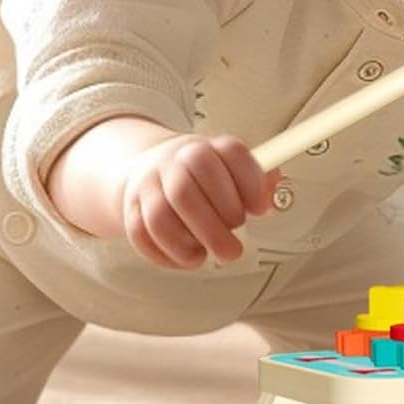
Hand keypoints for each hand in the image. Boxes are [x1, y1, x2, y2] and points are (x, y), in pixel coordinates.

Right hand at [120, 133, 278, 268]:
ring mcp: (149, 184)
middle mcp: (175, 161)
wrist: (151, 166)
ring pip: (160, 216)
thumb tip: (272, 190)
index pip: (229, 153)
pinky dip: (168, 254)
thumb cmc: (202, 176)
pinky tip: (190, 256)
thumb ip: (258, 181)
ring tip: (209, 254)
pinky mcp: (132, 210)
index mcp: (207, 147)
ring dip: (189, 244)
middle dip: (215, 226)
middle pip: (187, 189)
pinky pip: (142, 235)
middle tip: (233, 248)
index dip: (250, 182)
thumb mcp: (232, 169)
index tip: (261, 208)